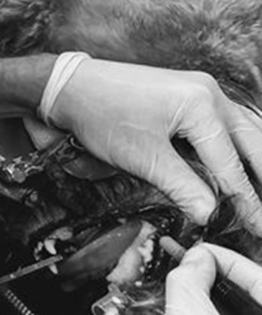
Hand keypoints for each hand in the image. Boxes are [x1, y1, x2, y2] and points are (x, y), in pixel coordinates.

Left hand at [48, 59, 261, 235]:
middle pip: (253, 142)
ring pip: (245, 129)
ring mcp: (201, 90)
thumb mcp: (143, 158)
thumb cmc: (102, 117)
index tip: (257, 227)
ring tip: (259, 192)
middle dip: (261, 179)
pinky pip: (226, 123)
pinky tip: (242, 162)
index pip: (231, 163)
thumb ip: (181, 186)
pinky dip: (237, 145)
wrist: (71, 88)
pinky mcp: (189, 95)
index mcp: (202, 105)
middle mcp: (210, 93)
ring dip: (255, 160)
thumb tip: (209, 214)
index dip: (245, 199)